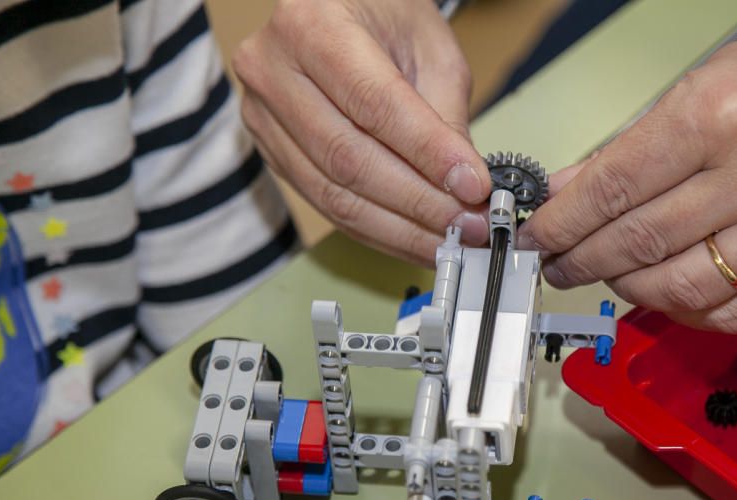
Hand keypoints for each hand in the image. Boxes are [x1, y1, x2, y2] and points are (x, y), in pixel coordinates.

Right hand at [233, 0, 490, 263]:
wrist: (340, 12)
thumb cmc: (385, 16)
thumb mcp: (430, 49)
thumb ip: (444, 119)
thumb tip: (466, 190)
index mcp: (312, 24)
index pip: (374, 104)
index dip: (426, 153)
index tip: (472, 186)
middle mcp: (273, 69)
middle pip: (348, 158)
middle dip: (417, 203)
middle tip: (468, 225)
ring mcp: (263, 115)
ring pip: (333, 194)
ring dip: (399, 229)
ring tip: (450, 240)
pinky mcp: (271, 152)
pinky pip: (326, 206)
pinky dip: (377, 230)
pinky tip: (415, 239)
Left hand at [519, 2, 736, 331]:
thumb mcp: (718, 79)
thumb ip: (640, 140)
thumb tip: (575, 186)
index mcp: (721, 111)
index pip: (615, 185)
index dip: (563, 222)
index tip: (540, 236)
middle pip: (640, 240)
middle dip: (582, 261)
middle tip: (559, 266)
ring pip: (682, 287)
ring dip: (627, 292)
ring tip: (607, 280)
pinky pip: (736, 312)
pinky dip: (686, 314)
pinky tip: (663, 298)